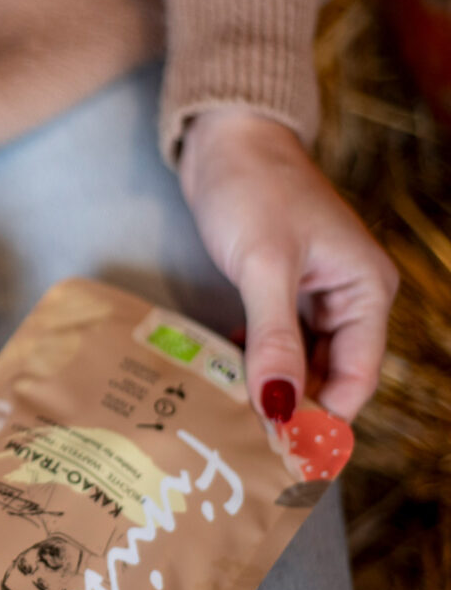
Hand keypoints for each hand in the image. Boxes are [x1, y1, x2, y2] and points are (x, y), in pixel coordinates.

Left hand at [179, 108, 397, 422]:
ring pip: (298, 359)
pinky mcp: (279, 286)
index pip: (356, 376)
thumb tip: (281, 407)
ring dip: (270, 385)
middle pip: (328, 374)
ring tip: (230, 418)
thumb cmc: (252, 190)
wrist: (225, 138)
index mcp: (365, 290)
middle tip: (246, 444)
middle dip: (293, 407)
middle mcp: (348, 296)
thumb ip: (276, 337)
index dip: (322, 416)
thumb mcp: (265, 266)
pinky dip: (254, 358)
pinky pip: (275, 338)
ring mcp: (313, 292)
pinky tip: (224, 375)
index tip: (282, 452)